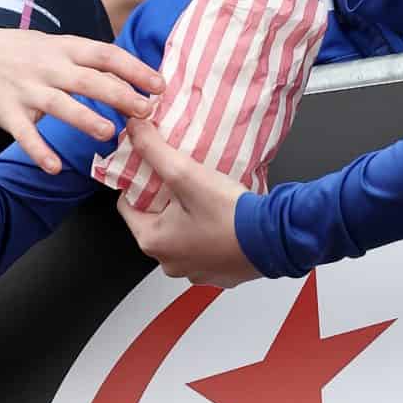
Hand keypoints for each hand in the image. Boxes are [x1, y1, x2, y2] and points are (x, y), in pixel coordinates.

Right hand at [0, 27, 163, 174]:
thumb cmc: (25, 54)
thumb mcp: (57, 46)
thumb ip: (90, 61)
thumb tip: (136, 79)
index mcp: (65, 48)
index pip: (105, 54)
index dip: (134, 69)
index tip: (159, 86)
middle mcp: (47, 67)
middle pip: (87, 80)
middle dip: (118, 94)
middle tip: (145, 112)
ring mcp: (26, 89)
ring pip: (59, 104)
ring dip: (84, 118)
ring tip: (108, 133)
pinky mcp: (6, 112)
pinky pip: (24, 134)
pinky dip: (39, 151)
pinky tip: (55, 168)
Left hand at [118, 123, 257, 285]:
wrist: (276, 241)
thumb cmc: (231, 216)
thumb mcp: (187, 174)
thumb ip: (155, 150)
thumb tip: (134, 130)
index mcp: (153, 242)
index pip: (127, 206)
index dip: (138, 183)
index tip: (152, 169)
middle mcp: (169, 263)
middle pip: (155, 221)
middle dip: (164, 199)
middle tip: (181, 179)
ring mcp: (194, 271)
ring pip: (180, 235)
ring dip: (187, 217)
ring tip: (202, 196)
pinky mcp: (218, 273)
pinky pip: (204, 247)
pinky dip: (208, 233)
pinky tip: (220, 217)